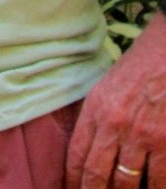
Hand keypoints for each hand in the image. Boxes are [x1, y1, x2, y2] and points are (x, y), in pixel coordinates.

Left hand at [65, 13, 165, 188]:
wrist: (165, 55)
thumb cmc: (135, 71)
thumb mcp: (104, 88)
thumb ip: (95, 118)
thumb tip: (87, 148)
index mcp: (95, 110)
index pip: (76, 154)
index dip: (73, 178)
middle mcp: (115, 126)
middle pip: (98, 173)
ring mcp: (141, 136)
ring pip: (127, 182)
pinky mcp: (165, 143)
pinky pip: (158, 180)